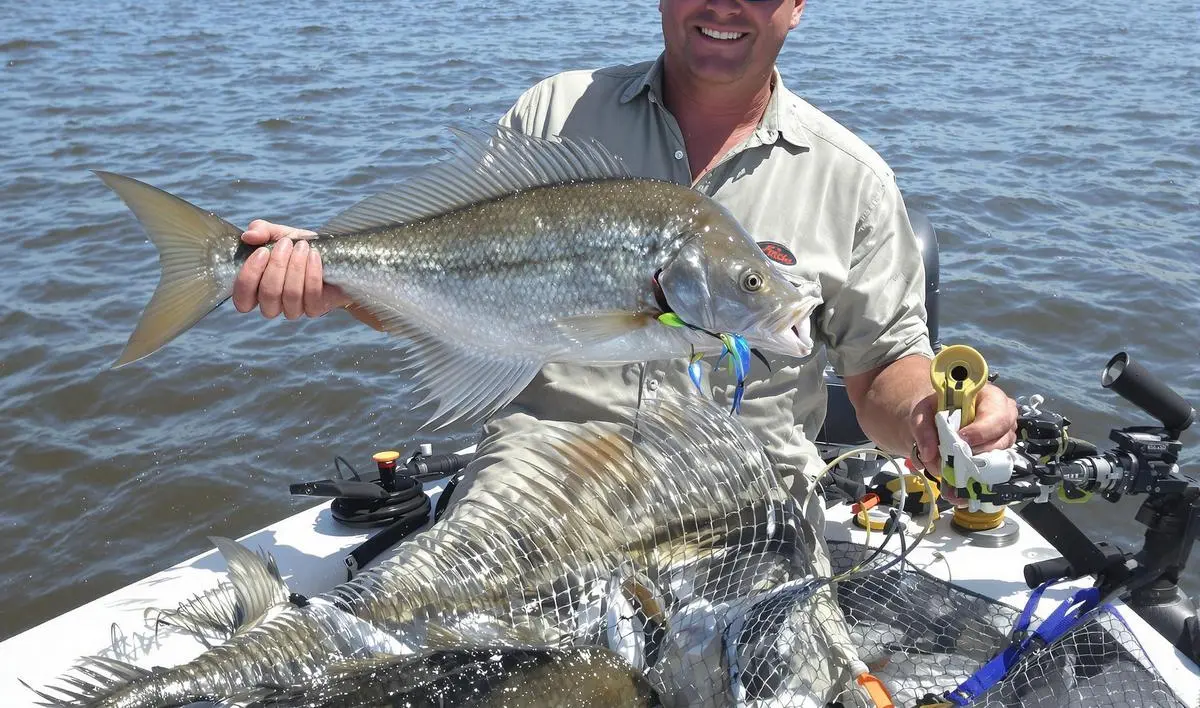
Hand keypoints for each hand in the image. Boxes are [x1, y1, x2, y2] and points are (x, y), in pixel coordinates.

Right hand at [232, 220, 350, 318]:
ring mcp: (292, 309)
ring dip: (296, 267)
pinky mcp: (314, 309)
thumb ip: (260, 231)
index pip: (242, 298)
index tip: (262, 251)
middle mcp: (271, 304)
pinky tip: (314, 255)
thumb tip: (248, 236)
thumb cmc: (295, 246)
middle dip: (278, 266)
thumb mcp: (276, 234)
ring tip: (302, 247)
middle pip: (268, 294)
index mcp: (255, 290)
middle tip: (286, 244)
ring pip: (291, 295)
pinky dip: (312, 273)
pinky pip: (311, 296)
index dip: (249, 277)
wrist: (328, 253)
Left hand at [908, 382, 1016, 471]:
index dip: (982, 430)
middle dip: (979, 450)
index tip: (961, 439)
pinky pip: (993, 469)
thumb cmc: (935, 409)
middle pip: (1003, 438)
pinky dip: (976, 477)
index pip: (997, 414)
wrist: (936, 418)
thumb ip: (922, 429)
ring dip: (977, 465)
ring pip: (1000, 455)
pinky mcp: (998, 454)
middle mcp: (1004, 416)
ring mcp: (1004, 437)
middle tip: (958, 456)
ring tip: (955, 469)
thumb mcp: (923, 412)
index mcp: (990, 397)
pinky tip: (960, 485)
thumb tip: (929, 455)